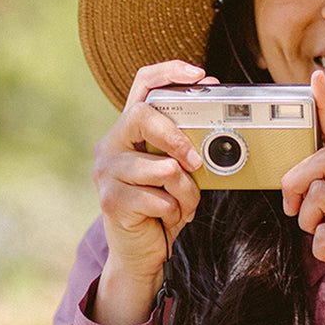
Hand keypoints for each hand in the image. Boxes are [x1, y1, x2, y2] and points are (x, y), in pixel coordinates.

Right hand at [91, 60, 217, 324]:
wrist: (141, 253)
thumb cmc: (162, 205)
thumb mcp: (177, 170)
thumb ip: (186, 146)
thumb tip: (217, 122)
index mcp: (128, 131)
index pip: (142, 84)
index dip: (169, 72)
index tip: (200, 74)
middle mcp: (110, 146)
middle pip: (142, 117)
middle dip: (176, 137)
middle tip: (195, 162)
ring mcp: (106, 173)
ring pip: (162, 168)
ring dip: (185, 192)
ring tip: (183, 204)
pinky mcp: (111, 201)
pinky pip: (159, 199)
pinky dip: (175, 212)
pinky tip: (168, 219)